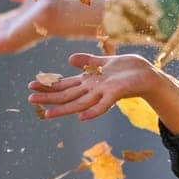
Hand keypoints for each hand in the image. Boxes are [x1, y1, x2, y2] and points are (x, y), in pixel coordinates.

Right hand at [27, 52, 163, 122]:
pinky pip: (103, 105)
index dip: (48, 86)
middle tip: (30, 100)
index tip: (30, 86)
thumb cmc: (126, 69)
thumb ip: (87, 62)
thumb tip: (68, 60)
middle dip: (49, 98)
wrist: (148, 75)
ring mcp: (103, 93)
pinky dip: (93, 111)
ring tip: (48, 114)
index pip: (64, 84)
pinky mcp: (116, 93)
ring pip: (80, 103)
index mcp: (89, 81)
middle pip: (67, 95)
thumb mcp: (103, 62)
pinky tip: (82, 118)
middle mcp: (93, 89)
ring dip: (64, 109)